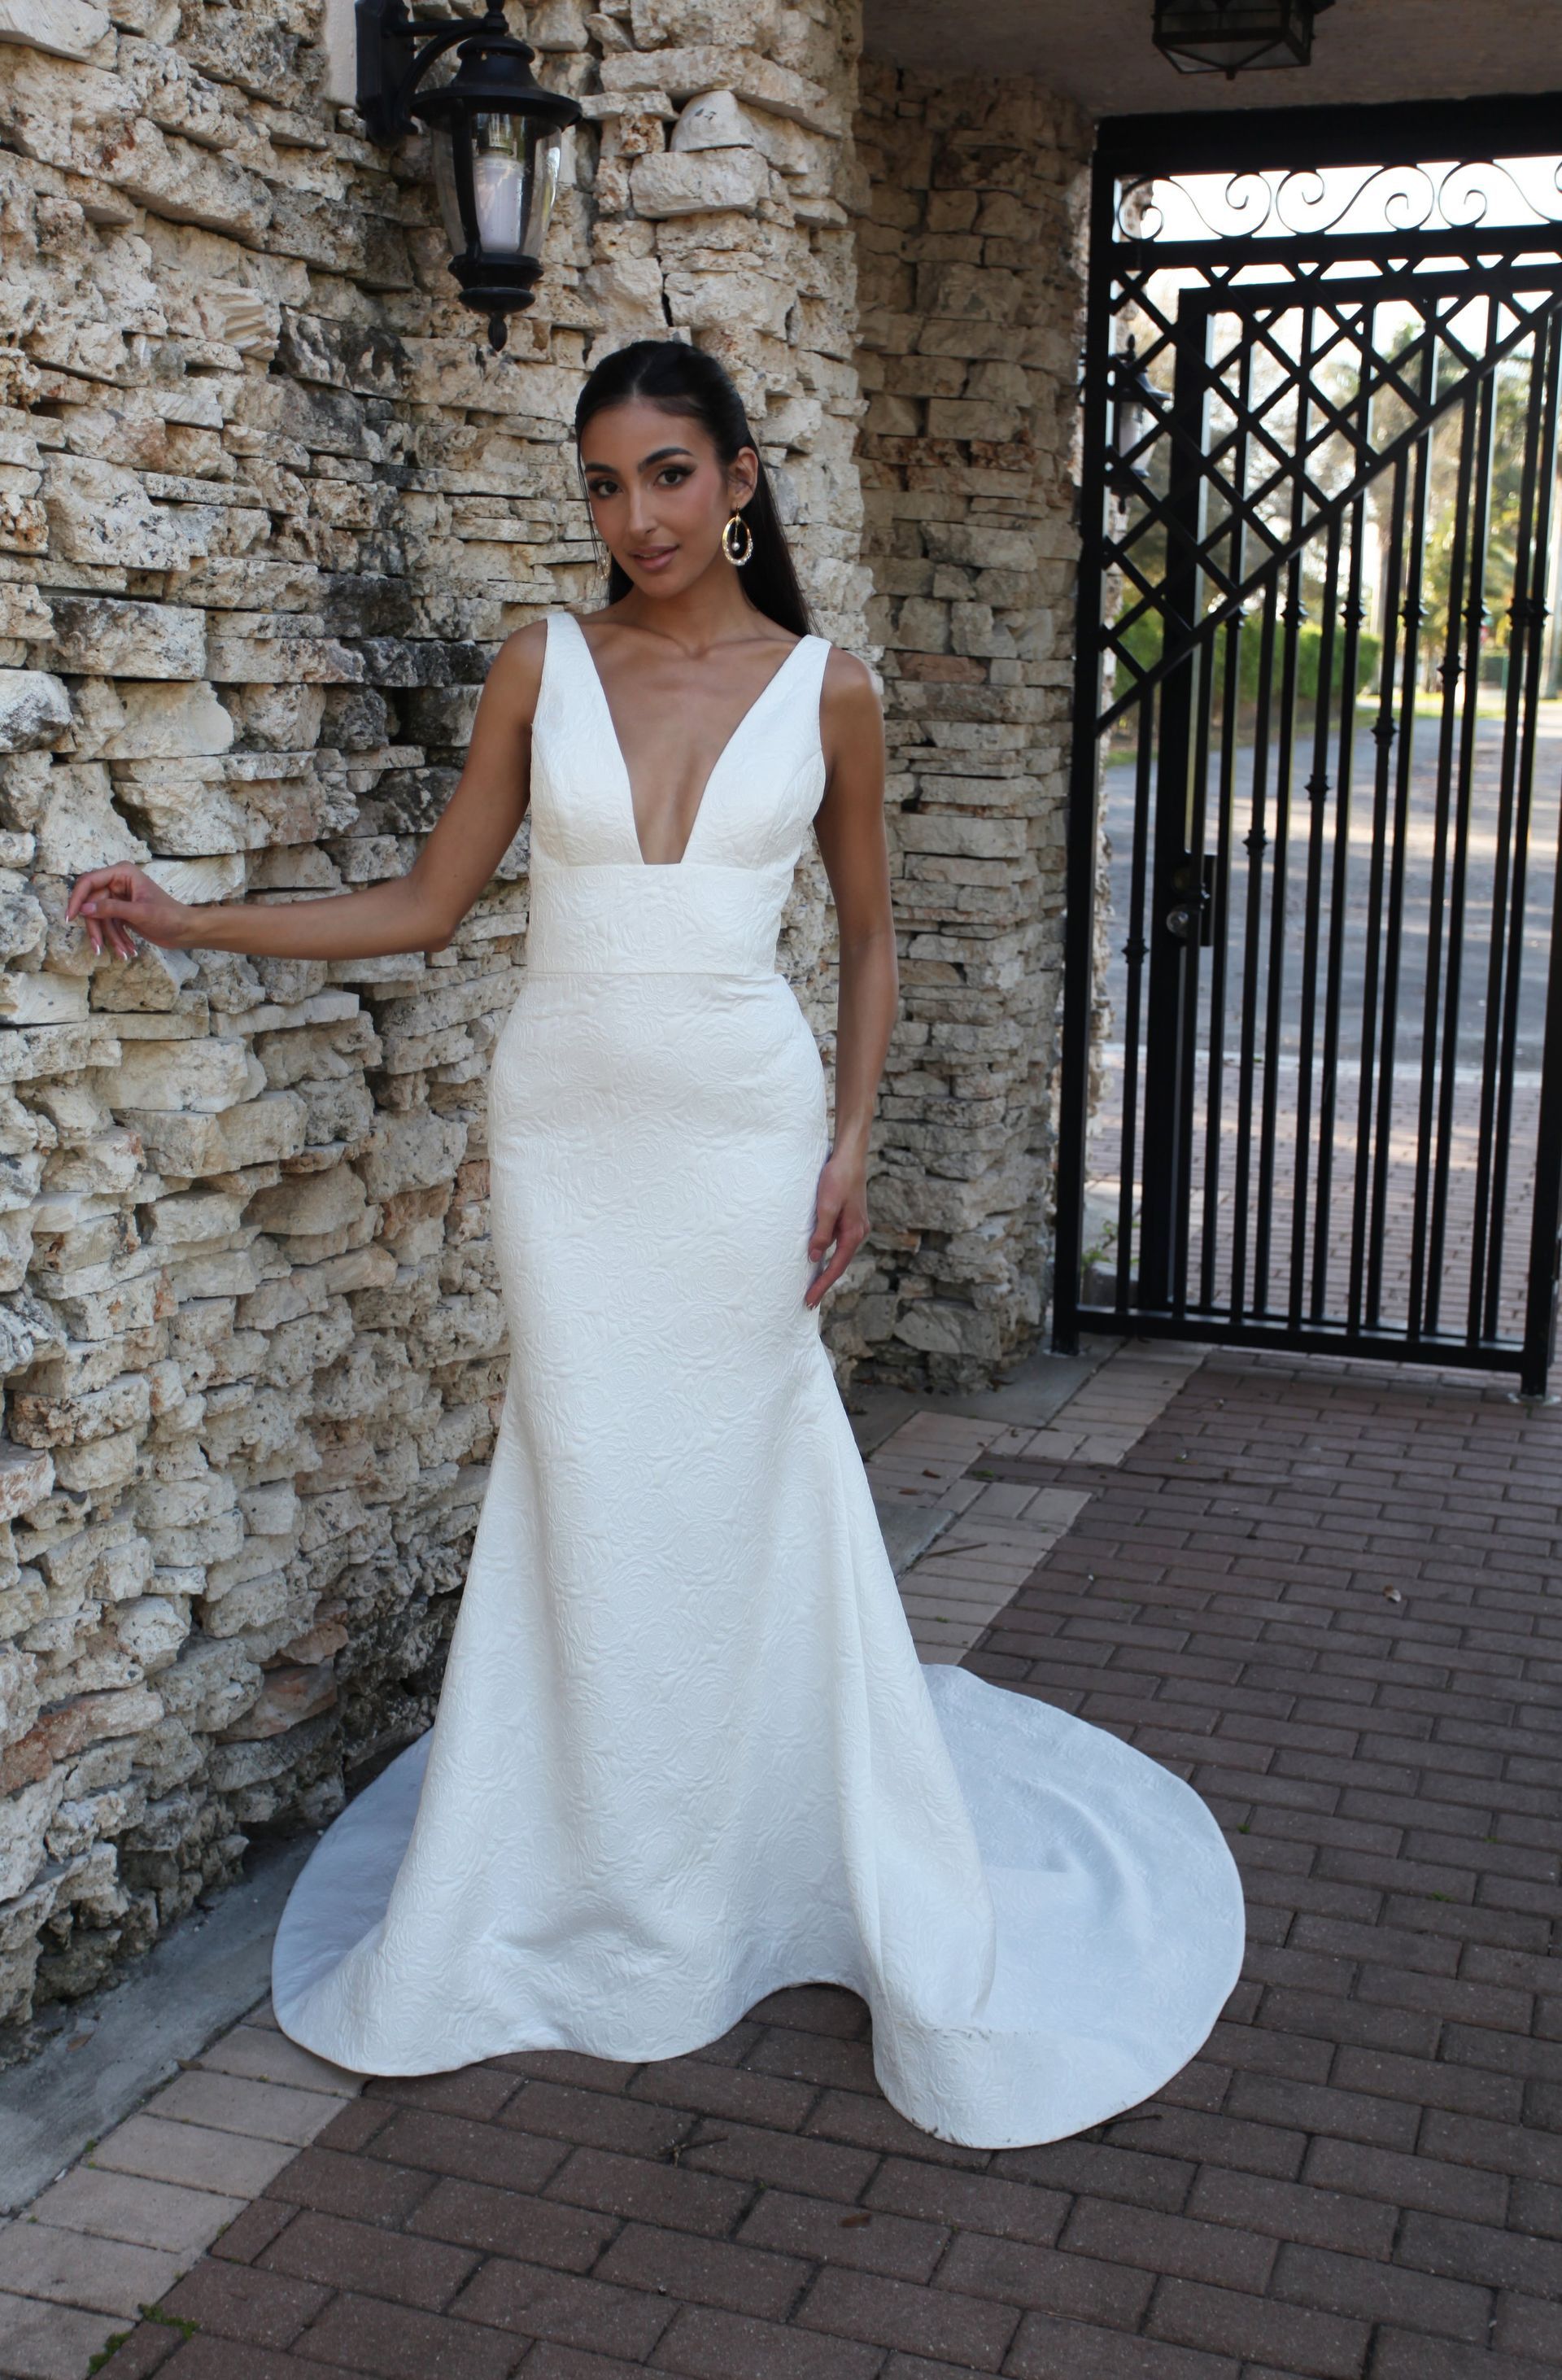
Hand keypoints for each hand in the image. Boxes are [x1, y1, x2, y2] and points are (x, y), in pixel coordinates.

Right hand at [66, 864, 192, 960]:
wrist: (187, 931)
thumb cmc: (169, 916)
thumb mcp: (140, 913)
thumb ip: (111, 909)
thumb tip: (84, 908)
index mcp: (122, 873)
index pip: (89, 882)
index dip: (77, 898)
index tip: (70, 917)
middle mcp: (117, 882)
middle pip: (92, 904)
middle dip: (97, 928)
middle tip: (98, 947)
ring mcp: (119, 898)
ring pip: (100, 918)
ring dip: (110, 938)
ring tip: (124, 954)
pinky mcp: (121, 912)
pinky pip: (109, 925)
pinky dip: (116, 939)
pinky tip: (128, 951)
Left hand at [805, 1147, 868, 1308]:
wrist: (850, 1156)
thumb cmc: (838, 1178)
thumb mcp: (826, 1207)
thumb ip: (821, 1234)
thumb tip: (815, 1258)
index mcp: (854, 1233)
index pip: (836, 1267)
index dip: (822, 1285)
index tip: (809, 1301)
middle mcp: (857, 1232)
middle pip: (839, 1264)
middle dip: (824, 1283)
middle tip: (809, 1300)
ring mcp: (854, 1225)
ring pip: (839, 1254)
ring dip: (826, 1269)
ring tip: (811, 1284)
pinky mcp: (849, 1218)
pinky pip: (838, 1242)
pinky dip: (829, 1254)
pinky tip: (819, 1256)